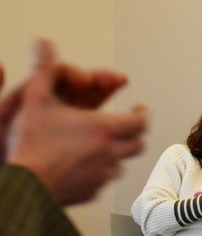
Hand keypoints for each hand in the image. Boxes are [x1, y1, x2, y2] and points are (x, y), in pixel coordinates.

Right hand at [4, 39, 147, 204]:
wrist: (23, 185)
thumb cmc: (30, 142)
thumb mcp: (35, 99)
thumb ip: (46, 70)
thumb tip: (44, 43)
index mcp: (104, 128)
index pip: (141, 121)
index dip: (143, 114)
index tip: (139, 109)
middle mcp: (111, 152)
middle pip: (138, 143)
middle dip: (134, 133)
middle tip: (126, 127)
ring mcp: (103, 175)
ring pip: (122, 163)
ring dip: (117, 154)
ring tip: (104, 146)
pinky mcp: (93, 192)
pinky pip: (104, 181)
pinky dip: (100, 172)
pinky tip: (86, 166)